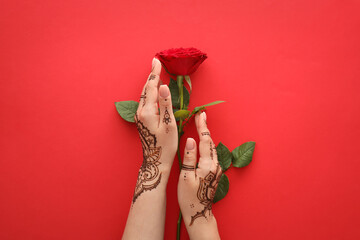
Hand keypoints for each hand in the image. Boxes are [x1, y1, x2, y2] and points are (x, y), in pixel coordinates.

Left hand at [132, 58, 177, 202]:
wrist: (155, 161)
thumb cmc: (165, 145)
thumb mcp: (169, 124)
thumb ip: (166, 104)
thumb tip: (163, 86)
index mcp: (147, 111)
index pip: (151, 87)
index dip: (155, 74)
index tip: (157, 61)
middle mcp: (140, 112)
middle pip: (145, 89)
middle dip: (151, 76)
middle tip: (155, 63)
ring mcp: (139, 117)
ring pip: (144, 95)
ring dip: (149, 83)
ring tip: (155, 73)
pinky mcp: (141, 120)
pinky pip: (144, 101)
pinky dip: (149, 92)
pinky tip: (153, 91)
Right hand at [178, 112, 220, 238]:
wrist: (199, 213)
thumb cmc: (189, 198)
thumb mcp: (186, 178)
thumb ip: (189, 158)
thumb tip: (190, 140)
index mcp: (208, 165)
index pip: (205, 141)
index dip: (202, 127)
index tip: (200, 114)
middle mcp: (216, 165)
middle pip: (211, 142)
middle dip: (205, 128)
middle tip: (201, 115)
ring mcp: (217, 169)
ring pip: (212, 148)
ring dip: (207, 136)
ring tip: (201, 125)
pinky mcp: (215, 173)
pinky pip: (212, 154)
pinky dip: (207, 144)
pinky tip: (203, 142)